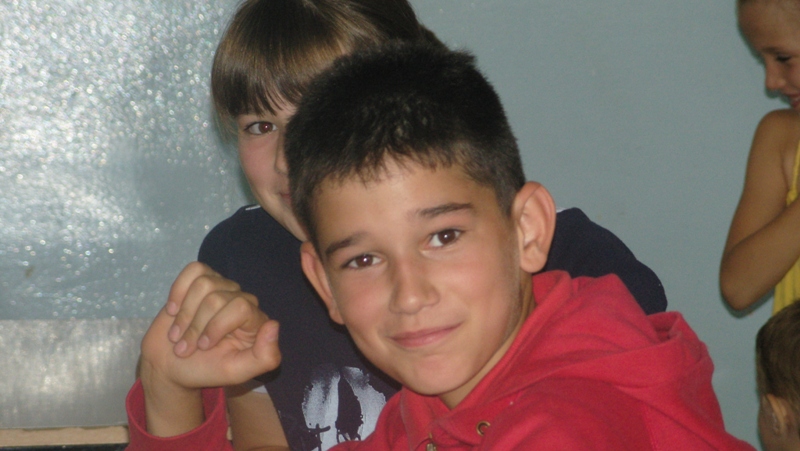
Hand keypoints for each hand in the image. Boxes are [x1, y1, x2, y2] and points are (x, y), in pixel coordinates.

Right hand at [138, 262, 280, 435]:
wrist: (171, 365)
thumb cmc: (205, 369)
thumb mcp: (236, 372)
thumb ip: (264, 357)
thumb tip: (274, 326)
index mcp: (255, 322)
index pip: (240, 307)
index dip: (216, 326)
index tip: (203, 347)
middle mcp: (242, 300)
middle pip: (216, 298)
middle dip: (195, 326)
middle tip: (185, 348)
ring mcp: (222, 287)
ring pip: (203, 284)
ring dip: (184, 314)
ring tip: (177, 334)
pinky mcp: (203, 280)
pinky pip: (193, 270)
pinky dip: (178, 291)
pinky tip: (173, 311)